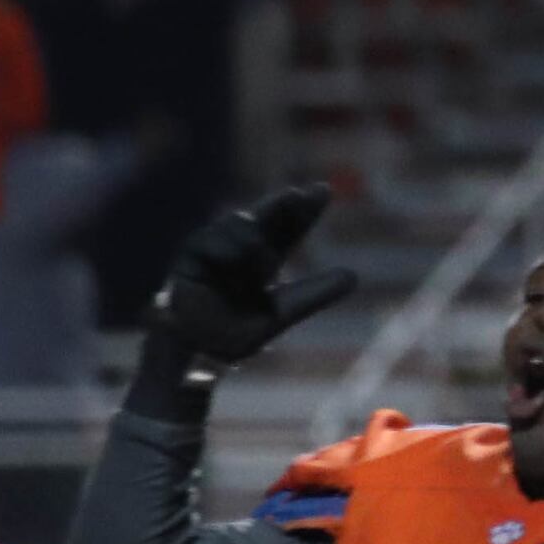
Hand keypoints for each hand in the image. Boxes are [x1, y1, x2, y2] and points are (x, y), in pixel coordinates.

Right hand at [140, 184, 357, 390]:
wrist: (191, 353)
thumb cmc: (231, 340)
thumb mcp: (278, 316)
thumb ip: (311, 295)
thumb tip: (353, 276)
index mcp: (263, 264)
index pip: (287, 231)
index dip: (304, 211)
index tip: (323, 190)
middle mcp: (240, 252)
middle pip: (265, 215)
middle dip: (283, 203)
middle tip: (300, 194)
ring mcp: (213, 250)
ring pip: (240, 223)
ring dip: (254, 243)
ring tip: (261, 271)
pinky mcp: (190, 255)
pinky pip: (211, 238)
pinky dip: (227, 249)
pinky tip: (232, 264)